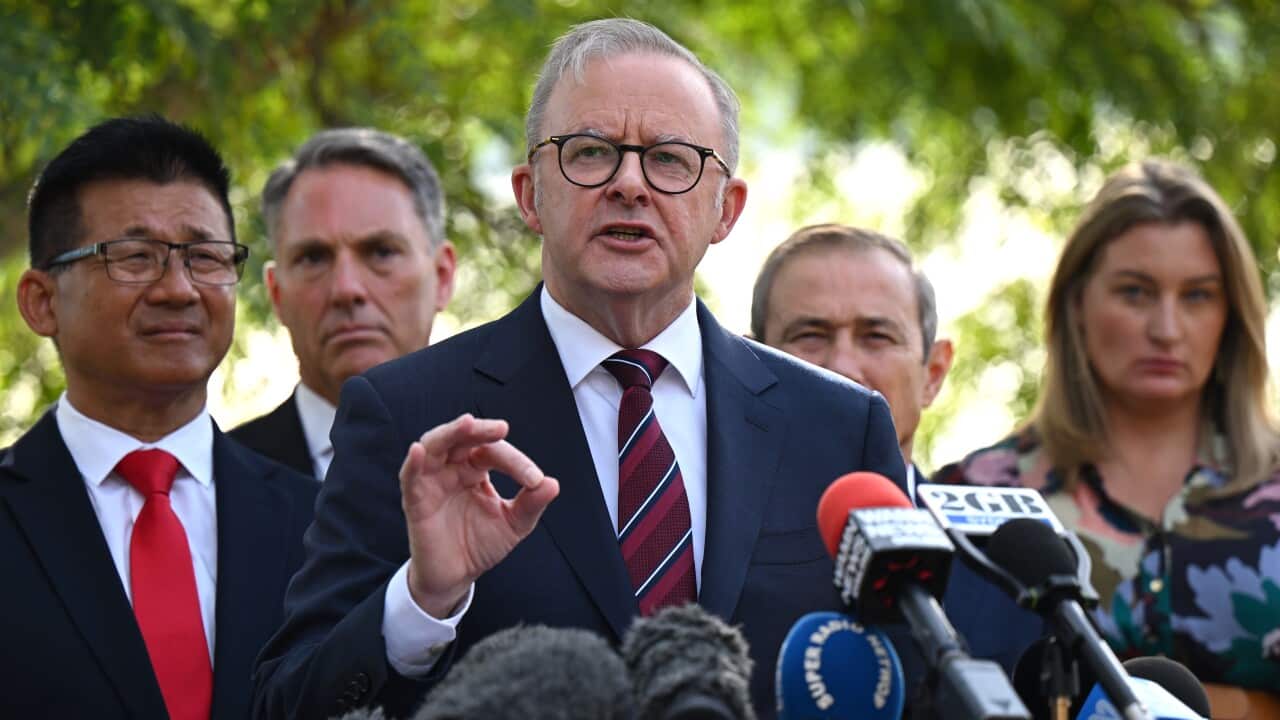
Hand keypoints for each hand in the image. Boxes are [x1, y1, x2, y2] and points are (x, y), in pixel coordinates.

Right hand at [399, 414, 559, 617]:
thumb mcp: (513, 524)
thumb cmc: (481, 545)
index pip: (494, 452)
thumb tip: (553, 483)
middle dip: (480, 430)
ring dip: (450, 433)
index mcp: (476, 469)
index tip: (535, 480)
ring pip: (435, 445)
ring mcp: (432, 481)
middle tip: (500, 428)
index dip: (516, 462)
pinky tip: (419, 450)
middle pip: (462, 438)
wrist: (457, 577)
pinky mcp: (415, 500)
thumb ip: (531, 504)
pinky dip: (414, 461)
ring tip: (467, 424)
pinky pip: (410, 476)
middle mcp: (453, 468)